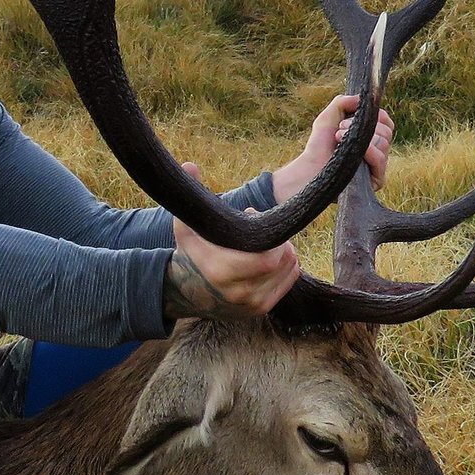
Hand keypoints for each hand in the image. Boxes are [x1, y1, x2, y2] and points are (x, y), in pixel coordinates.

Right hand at [163, 163, 298, 322]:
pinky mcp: (262, 309)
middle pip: (281, 262)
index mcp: (221, 272)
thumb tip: (189, 165)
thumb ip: (189, 194)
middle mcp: (239, 293)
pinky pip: (289, 281)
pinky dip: (286, 264)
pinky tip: (270, 255)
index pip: (267, 258)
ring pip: (289, 269)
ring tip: (265, 240)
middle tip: (263, 228)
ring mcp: (252, 304)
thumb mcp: (185, 225)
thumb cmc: (190, 253)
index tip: (252, 215)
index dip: (267, 234)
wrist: (187, 292)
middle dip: (278, 240)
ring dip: (284, 250)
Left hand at [272, 95, 391, 202]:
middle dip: (363, 125)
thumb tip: (365, 98)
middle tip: (340, 128)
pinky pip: (381, 160)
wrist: (310, 168)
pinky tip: (356, 150)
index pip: (386, 122)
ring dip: (361, 137)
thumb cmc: (319, 144)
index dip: (376, 115)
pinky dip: (370, 151)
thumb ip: (344, 101)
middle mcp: (377, 151)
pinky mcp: (377, 180)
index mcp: (371, 136)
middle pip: (386, 131)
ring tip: (339, 138)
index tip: (357, 113)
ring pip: (384, 143)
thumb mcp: (330, 116)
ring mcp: (378, 166)